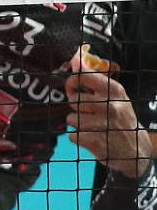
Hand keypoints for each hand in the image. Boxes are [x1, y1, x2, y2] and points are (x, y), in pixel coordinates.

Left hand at [66, 49, 154, 181]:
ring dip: (78, 124)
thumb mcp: (116, 96)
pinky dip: (79, 138)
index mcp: (115, 91)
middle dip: (77, 107)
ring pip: (70, 118)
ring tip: (94, 126)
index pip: (83, 76)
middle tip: (90, 113)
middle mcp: (110, 105)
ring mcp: (104, 124)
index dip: (72, 81)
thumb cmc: (121, 118)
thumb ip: (94, 79)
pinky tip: (94, 138)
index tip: (73, 86)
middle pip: (73, 99)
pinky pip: (72, 135)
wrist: (137, 149)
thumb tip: (74, 59)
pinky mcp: (97, 141)